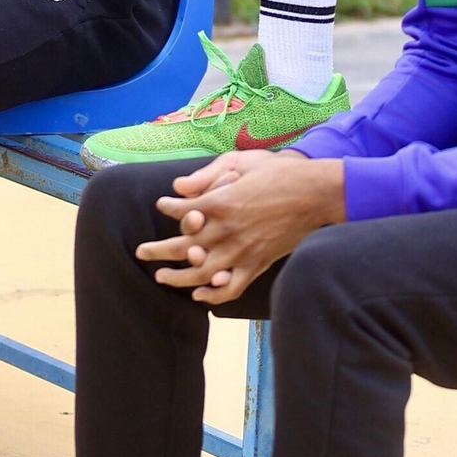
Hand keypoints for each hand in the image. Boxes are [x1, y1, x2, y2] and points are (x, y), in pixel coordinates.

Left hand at [135, 152, 346, 303]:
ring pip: (201, 272)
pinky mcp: (257, 264)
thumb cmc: (279, 173)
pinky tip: (200, 295)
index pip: (183, 212)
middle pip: (183, 247)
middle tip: (141, 253)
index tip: (162, 205)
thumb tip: (177, 187)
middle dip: (158, 251)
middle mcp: (227, 230)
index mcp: (221, 203)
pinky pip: (230, 287)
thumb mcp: (241, 162)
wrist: (315, 194)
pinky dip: (213, 294)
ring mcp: (241, 251)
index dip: (169, 208)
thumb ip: (207, 176)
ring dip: (178, 277)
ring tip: (161, 277)